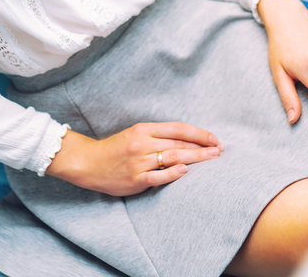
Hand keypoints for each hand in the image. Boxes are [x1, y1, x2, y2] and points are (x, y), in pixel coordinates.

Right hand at [45, 122, 222, 196]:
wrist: (88, 162)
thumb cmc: (114, 149)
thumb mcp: (135, 134)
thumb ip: (157, 136)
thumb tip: (186, 141)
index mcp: (144, 129)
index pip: (178, 128)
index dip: (198, 133)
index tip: (214, 138)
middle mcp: (143, 143)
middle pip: (179, 143)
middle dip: (202, 147)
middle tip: (220, 150)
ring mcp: (139, 161)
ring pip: (173, 157)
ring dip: (195, 158)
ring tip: (212, 159)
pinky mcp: (135, 179)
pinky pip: (158, 176)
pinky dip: (173, 173)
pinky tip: (186, 172)